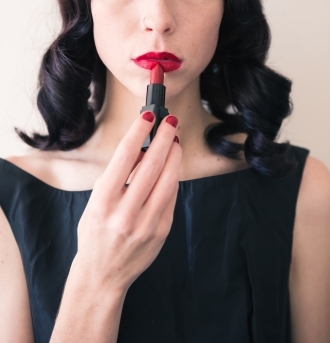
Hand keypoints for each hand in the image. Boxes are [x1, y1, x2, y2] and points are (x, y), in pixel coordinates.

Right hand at [75, 112, 180, 294]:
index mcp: (103, 201)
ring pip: (168, 179)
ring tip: (175, 140)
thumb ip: (118, 176)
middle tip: (171, 121)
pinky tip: (172, 165)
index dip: (139, 131)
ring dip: (174, 155)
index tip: (149, 115)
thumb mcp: (96, 201)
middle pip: (152, 164)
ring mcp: (146, 223)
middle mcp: (125, 212)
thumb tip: (144, 148)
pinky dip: (173, 176)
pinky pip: (171, 196)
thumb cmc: (96, 231)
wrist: (103, 273)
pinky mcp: (162, 231)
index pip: (125, 155)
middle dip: (164, 137)